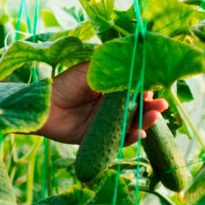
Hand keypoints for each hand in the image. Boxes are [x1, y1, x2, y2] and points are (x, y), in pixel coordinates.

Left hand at [36, 61, 168, 144]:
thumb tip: (135, 64)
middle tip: (161, 104)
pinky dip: (132, 138)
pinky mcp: (101, 139)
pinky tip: (139, 133)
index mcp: (110, 90)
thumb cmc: (64, 84)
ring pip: (133, 124)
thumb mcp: (89, 72)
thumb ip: (110, 71)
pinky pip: (120, 140)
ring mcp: (107, 123)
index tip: (154, 87)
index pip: (135, 91)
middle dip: (152, 107)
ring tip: (154, 116)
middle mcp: (111, 108)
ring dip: (146, 121)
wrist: (42, 106)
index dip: (146, 90)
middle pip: (138, 109)